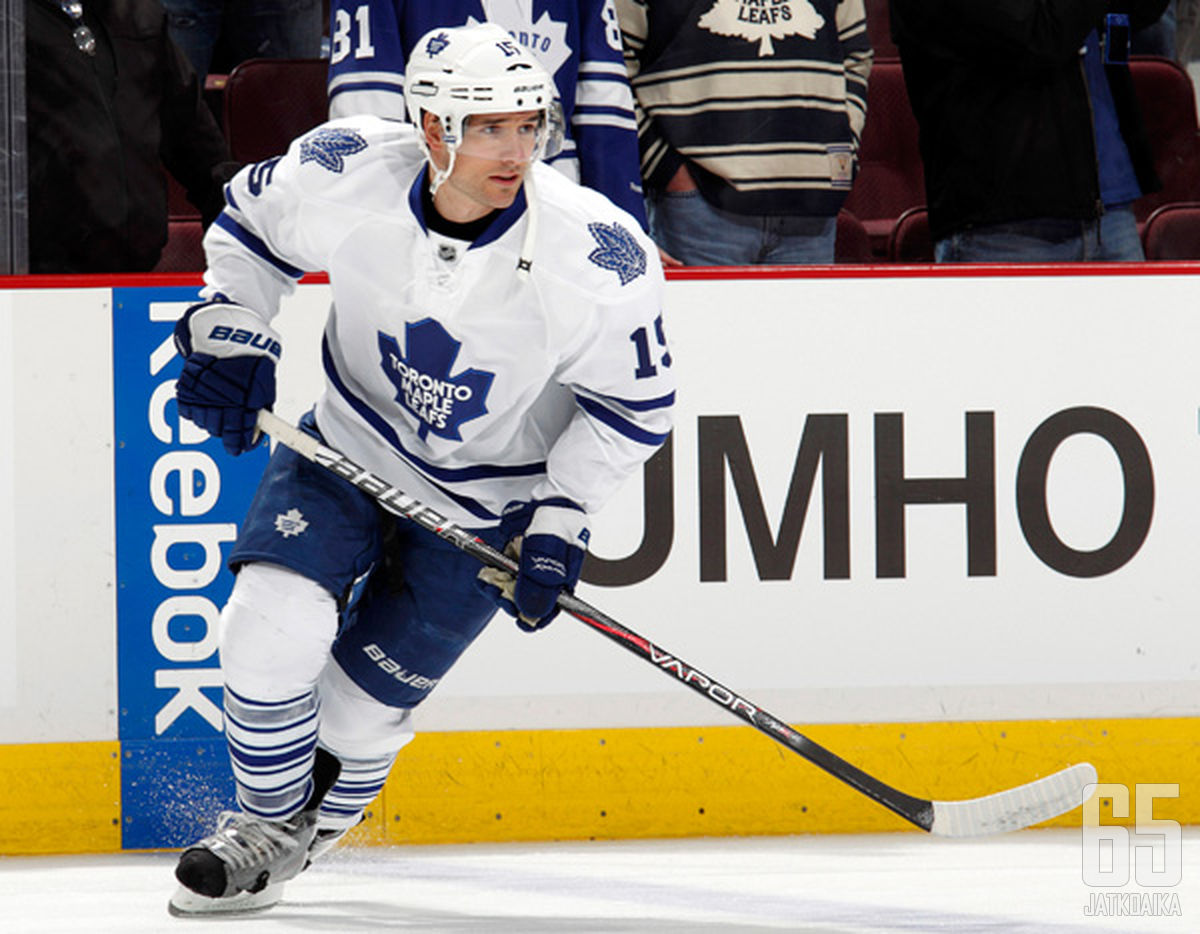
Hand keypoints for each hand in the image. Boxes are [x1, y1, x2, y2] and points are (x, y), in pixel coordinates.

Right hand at [174, 301, 280, 455]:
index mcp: (244, 406)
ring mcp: (202, 397)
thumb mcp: (265, 386)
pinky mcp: (186, 389)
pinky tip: (206, 400)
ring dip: (211, 420)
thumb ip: (261, 412)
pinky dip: (196, 409)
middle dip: (226, 432)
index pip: (239, 438)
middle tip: (231, 425)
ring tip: (219, 407)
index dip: (239, 445)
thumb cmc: (253, 359)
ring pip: (203, 423)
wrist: (229, 332)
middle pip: (219, 432)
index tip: (239, 448)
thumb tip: (258, 433)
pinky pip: (188, 411)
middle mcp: (221, 404)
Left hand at [477, 499, 589, 630]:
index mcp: (564, 578)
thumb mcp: (548, 549)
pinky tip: (485, 577)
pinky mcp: (515, 556)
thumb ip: (540, 580)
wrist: (541, 493)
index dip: (537, 617)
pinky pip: (502, 573)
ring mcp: (530, 564)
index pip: (552, 607)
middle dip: (512, 603)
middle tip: (498, 596)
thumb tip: (531, 613)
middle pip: (530, 600)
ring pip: (513, 589)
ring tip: (488, 585)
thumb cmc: (554, 518)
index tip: (520, 620)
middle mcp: (548, 574)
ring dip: (499, 591)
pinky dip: (492, 576)